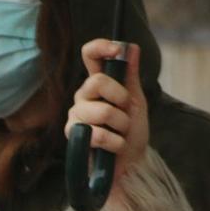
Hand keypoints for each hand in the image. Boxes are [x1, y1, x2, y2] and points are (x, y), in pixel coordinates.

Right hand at [65, 39, 148, 187]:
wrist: (129, 164)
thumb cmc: (132, 132)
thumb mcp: (136, 101)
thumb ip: (131, 76)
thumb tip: (132, 48)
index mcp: (99, 84)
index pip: (90, 56)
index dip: (100, 47)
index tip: (116, 49)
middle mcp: (83, 96)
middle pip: (97, 81)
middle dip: (121, 98)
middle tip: (127, 112)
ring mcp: (76, 116)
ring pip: (101, 110)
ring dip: (121, 125)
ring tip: (121, 133)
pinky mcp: (73, 136)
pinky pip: (97, 134)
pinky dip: (116, 141)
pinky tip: (115, 146)